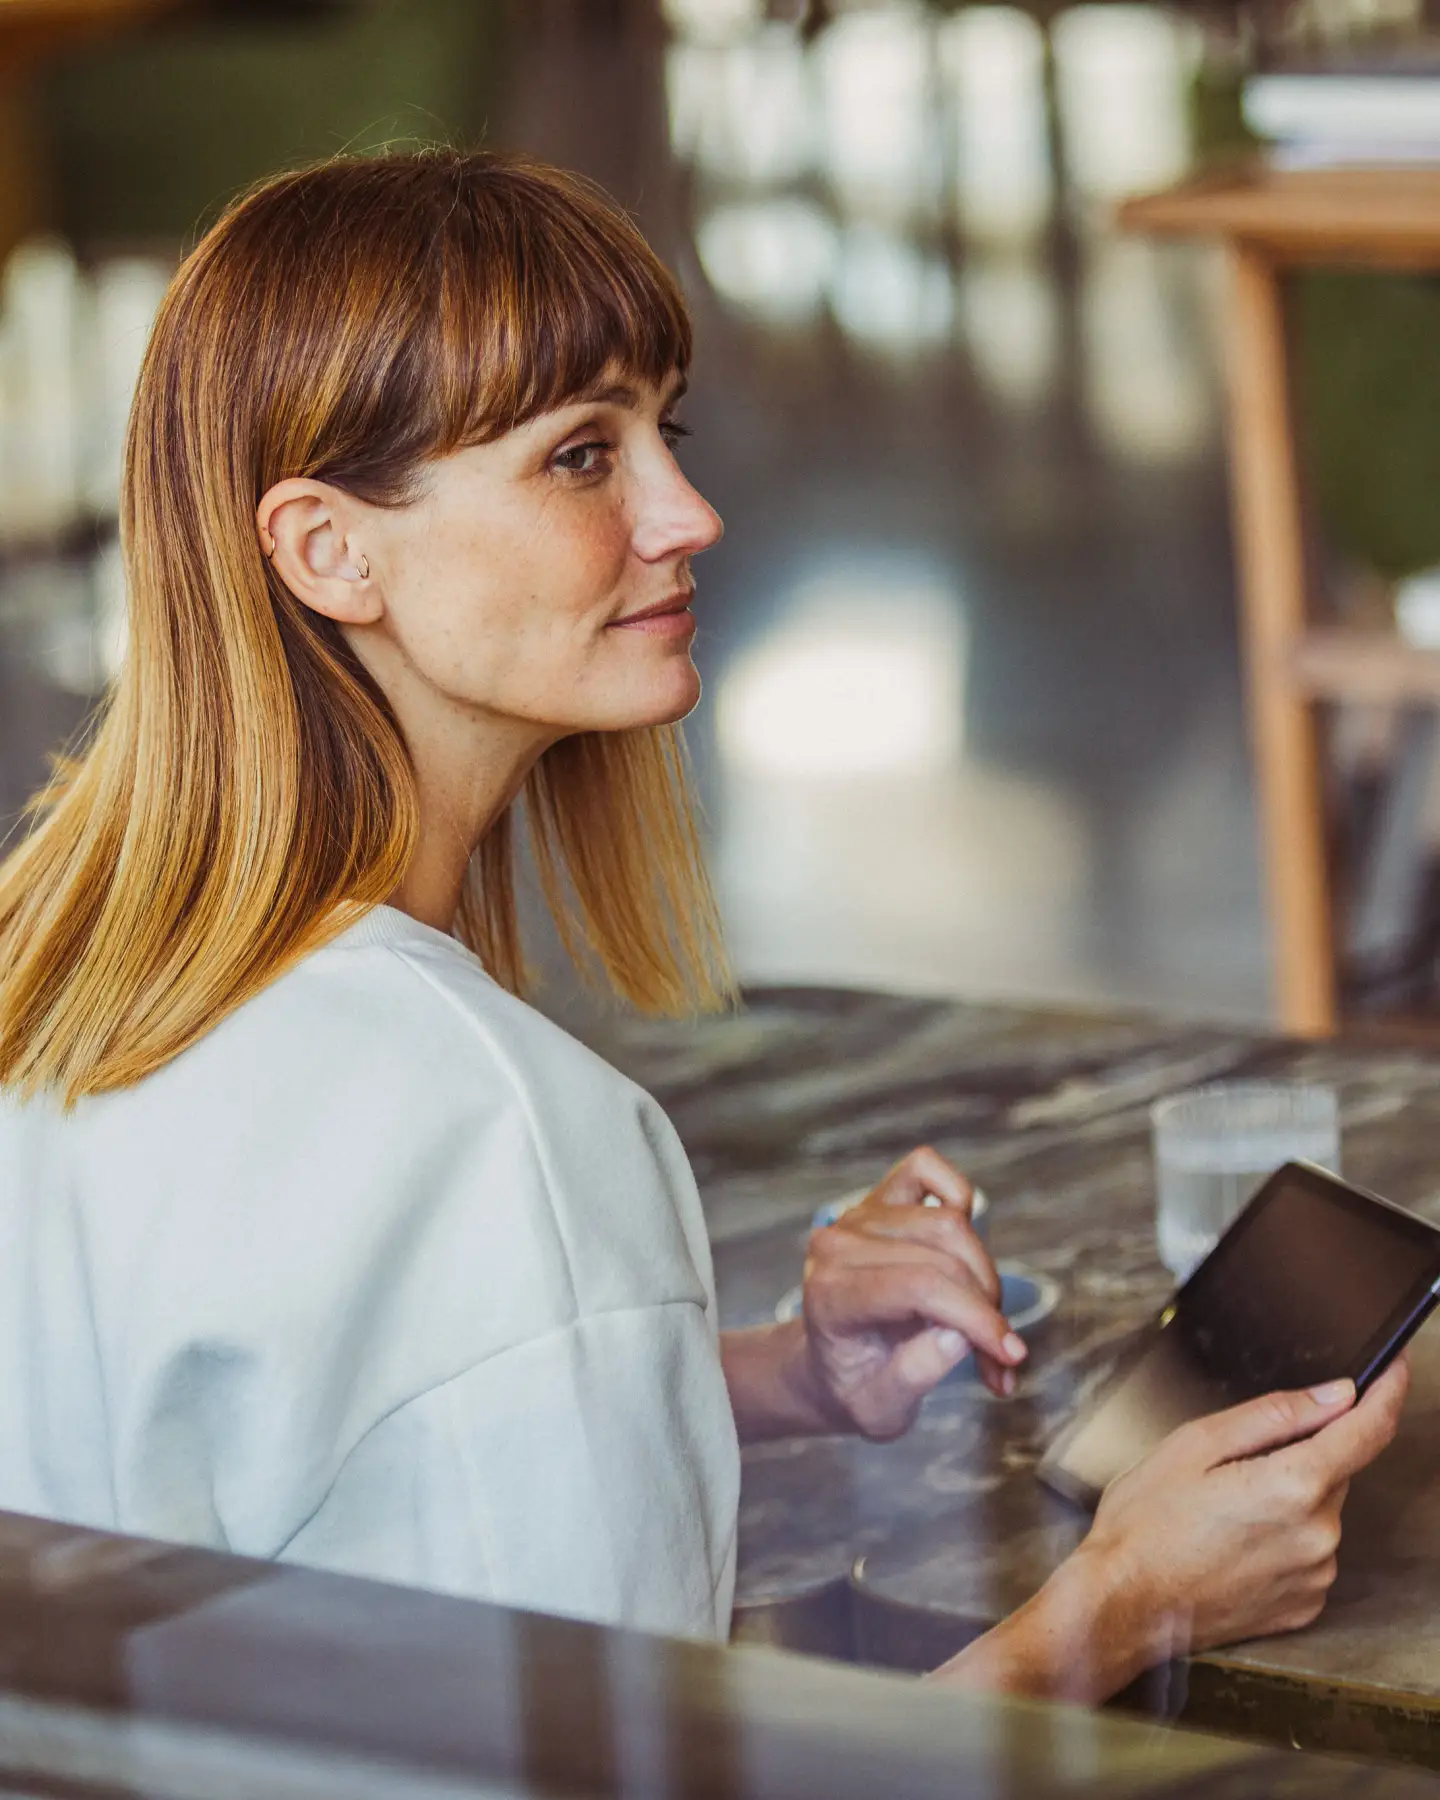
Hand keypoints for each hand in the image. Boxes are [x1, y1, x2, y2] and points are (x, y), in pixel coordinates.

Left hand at [799, 1146, 1026, 1440]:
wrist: (829, 1365)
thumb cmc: (857, 1387)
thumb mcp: (881, 1410)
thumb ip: (917, 1373)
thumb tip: (960, 1332)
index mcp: (831, 1295)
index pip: (919, 1287)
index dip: (976, 1318)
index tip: (1012, 1356)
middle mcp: (839, 1243)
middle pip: (944, 1257)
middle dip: (987, 1309)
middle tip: (999, 1356)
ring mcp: (859, 1214)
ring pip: (951, 1223)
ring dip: (985, 1275)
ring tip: (987, 1325)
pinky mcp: (879, 1197)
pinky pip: (928, 1170)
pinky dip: (959, 1199)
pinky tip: (963, 1252)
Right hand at [933, 1357, 1409, 1703]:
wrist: (1123, 1604)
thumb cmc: (1145, 1524)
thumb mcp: (1194, 1444)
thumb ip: (1271, 1415)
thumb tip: (1332, 1396)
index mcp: (1293, 1486)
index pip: (1367, 1430)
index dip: (1387, 1393)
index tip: (1395, 1371)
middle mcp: (1317, 1535)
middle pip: (1334, 1470)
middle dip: (1299, 1454)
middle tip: (1233, 1464)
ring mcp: (1315, 1574)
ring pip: (1320, 1510)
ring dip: (1289, 1497)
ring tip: (1222, 1509)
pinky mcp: (1305, 1605)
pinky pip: (1310, 1551)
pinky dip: (1284, 1537)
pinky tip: (1234, 1541)